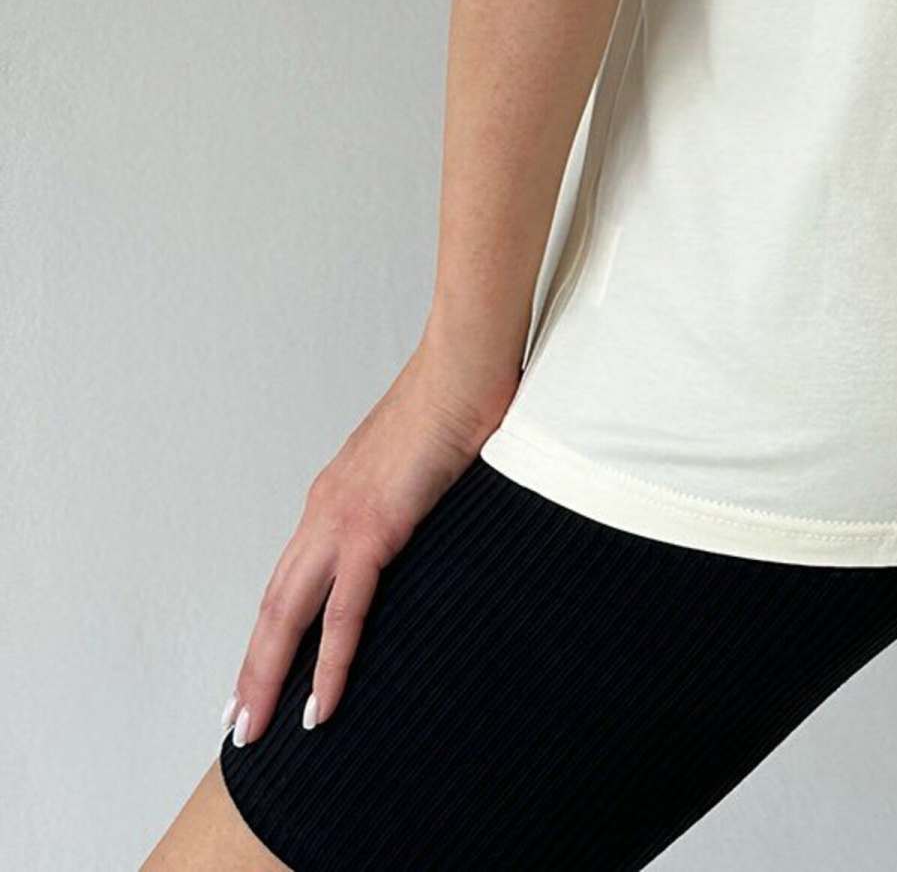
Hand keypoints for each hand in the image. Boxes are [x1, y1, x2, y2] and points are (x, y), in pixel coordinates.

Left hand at [223, 342, 517, 745]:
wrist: (463, 363)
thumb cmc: (454, 399)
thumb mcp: (419, 460)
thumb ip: (408, 496)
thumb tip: (420, 514)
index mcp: (335, 496)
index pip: (291, 579)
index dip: (272, 631)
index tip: (258, 673)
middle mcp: (325, 511)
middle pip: (275, 607)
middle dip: (253, 669)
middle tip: (239, 723)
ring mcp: (343, 520)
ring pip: (290, 617)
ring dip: (269, 677)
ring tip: (258, 729)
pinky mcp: (373, 528)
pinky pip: (345, 613)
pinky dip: (329, 664)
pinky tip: (321, 705)